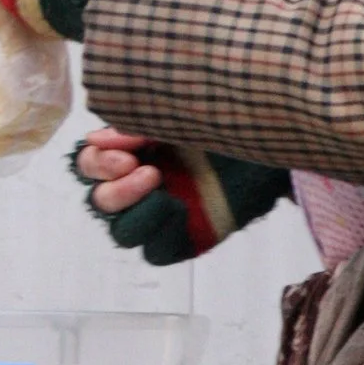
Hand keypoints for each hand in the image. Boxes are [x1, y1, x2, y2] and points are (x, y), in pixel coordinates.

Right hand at [66, 129, 293, 265]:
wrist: (274, 138)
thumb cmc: (223, 120)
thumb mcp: (175, 114)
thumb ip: (136, 125)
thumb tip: (93, 138)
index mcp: (133, 154)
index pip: (89, 165)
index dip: (97, 161)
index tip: (125, 148)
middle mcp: (141, 187)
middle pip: (99, 201)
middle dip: (113, 184)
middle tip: (140, 167)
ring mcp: (162, 217)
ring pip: (121, 230)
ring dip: (130, 206)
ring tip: (158, 180)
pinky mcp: (184, 240)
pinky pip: (154, 250)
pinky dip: (158, 230)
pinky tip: (178, 207)